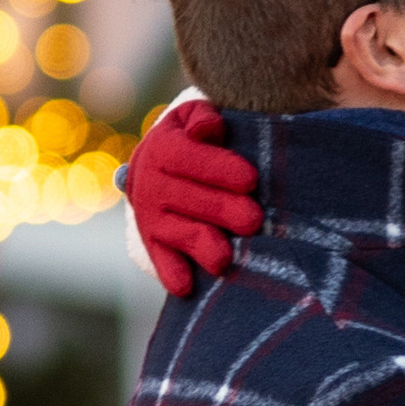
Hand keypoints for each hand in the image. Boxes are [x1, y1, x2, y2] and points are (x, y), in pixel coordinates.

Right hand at [123, 98, 262, 295]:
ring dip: (200, 244)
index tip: (251, 179)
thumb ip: (203, 119)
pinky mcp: (153, 242)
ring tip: (224, 258)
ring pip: (178, 231)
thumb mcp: (195, 118)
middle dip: (222, 209)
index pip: (190, 158)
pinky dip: (171, 273)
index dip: (220, 168)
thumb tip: (208, 129)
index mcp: (163, 147)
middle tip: (253, 220)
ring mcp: (150, 215)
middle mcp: (151, 183)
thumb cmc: (196, 139)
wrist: (160, 166)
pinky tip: (186, 287)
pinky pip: (160, 258)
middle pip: (189, 198)